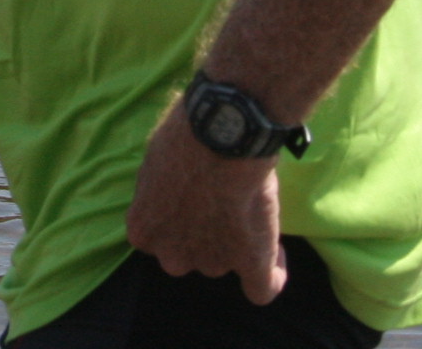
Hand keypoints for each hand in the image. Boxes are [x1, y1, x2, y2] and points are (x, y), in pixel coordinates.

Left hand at [125, 98, 285, 303]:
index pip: (160, 237)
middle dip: (201, 234)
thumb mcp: (156, 161)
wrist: (221, 135)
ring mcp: (211, 263)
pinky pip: (263, 287)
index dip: (176, 220)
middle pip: (189, 254)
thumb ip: (163, 188)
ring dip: (234, 244)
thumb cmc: (184, 137)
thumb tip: (177, 185)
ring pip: (224, 262)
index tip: (192, 205)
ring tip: (249, 209)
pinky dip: (273, 274)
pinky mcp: (250, 262)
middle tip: (219, 204)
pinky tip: (277, 259)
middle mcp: (172, 255)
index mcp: (143, 229)